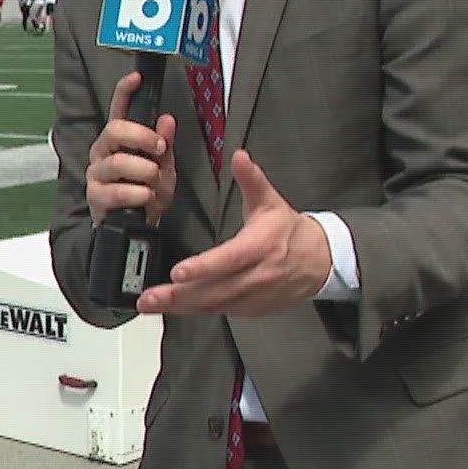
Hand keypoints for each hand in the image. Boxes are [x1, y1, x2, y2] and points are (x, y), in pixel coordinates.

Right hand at [85, 71, 177, 227]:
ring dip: (144, 172)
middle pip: (114, 130)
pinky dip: (138, 194)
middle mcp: (103, 152)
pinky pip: (117, 190)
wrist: (136, 227)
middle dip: (141, 136)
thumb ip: (165, 145)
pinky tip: (146, 198)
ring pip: (118, 162)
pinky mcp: (95, 196)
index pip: (118, 109)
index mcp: (119, 140)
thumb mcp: (164, 168)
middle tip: (159, 147)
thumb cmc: (147, 192)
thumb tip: (167, 119)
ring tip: (154, 183)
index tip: (136, 77)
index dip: (124, 91)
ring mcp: (96, 173)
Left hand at [135, 151, 331, 316]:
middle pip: (215, 290)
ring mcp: (254, 296)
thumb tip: (239, 157)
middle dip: (179, 295)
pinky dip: (195, 310)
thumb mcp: (271, 201)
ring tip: (149, 304)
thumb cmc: (288, 231)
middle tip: (148, 297)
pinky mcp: (251, 309)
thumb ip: (252, 179)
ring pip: (214, 305)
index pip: (229, 260)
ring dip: (180, 306)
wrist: (319, 261)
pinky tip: (173, 308)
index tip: (178, 272)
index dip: (204, 268)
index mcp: (261, 247)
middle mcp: (258, 275)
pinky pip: (219, 312)